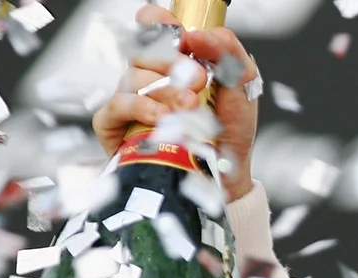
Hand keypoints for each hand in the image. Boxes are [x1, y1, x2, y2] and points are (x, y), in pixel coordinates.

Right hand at [92, 4, 260, 201]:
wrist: (227, 174)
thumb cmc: (229, 128)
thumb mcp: (242, 85)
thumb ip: (228, 51)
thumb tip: (201, 34)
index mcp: (172, 59)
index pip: (151, 23)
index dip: (160, 22)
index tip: (184, 39)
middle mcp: (147, 74)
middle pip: (142, 50)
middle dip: (173, 62)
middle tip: (201, 80)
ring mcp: (129, 97)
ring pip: (133, 77)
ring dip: (165, 90)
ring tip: (191, 107)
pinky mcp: (115, 124)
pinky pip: (118, 105)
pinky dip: (142, 108)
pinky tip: (164, 118)